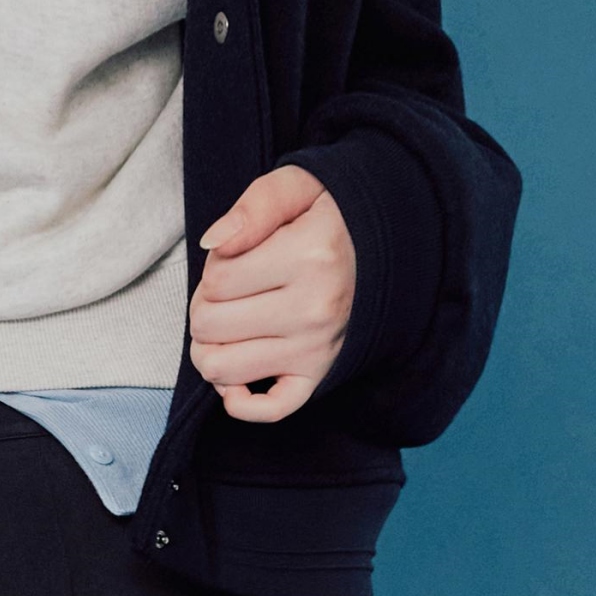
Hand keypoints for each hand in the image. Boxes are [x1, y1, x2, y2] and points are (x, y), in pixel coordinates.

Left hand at [189, 164, 354, 423]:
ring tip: (228, 326)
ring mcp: (317, 349)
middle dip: (203, 306)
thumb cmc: (333, 216)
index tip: (235, 258)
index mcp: (308, 257)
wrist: (391, 248)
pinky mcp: (319, 375)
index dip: (212, 267)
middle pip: (209, 325)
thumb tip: (211, 243)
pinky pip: (270, 409)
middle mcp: (314, 310)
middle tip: (228, 292)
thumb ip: (254, 206)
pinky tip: (236, 378)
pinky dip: (239, 401)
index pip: (215, 279)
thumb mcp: (299, 187)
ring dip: (209, 349)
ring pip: (222, 368)